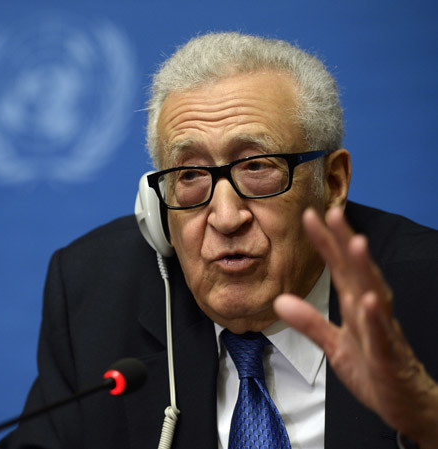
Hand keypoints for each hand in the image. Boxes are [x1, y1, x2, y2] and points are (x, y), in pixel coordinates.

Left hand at [273, 206, 437, 447]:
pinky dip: (375, 319)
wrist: (405, 405)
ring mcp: (382, 333)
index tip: (310, 215)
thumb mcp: (334, 345)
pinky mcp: (388, 358)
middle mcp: (371, 312)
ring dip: (364, 269)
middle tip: (333, 212)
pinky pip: (382, 336)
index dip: (325, 242)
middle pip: (357, 271)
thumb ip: (309, 322)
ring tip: (355, 242)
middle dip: (346, 241)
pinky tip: (369, 300)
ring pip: (374, 294)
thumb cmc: (373, 370)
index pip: (338, 268)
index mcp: (356, 307)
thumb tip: (280, 300)